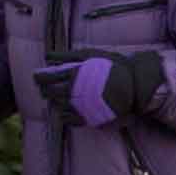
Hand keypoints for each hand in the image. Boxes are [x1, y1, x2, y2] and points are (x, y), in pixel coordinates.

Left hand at [33, 48, 163, 127]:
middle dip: (45, 90)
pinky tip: (69, 109)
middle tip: (48, 87)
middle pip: (49, 94)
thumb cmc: (114, 66)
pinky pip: (68, 120)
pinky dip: (64, 115)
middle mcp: (74, 93)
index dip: (38, 77)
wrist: (137, 86)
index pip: (45, 79)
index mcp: (72, 76)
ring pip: (57, 107)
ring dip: (55, 102)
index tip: (38, 76)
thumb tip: (47, 56)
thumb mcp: (92, 54)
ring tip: (61, 97)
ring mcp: (81, 108)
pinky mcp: (89, 119)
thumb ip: (68, 55)